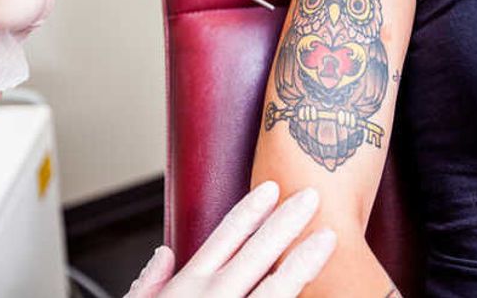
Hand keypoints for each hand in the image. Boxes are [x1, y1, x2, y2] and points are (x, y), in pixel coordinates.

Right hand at [125, 182, 335, 297]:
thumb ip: (149, 283)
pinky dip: (294, 297)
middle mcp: (211, 297)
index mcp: (188, 286)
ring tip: (326, 238)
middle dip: (286, 222)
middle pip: (256, 252)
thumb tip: (163, 254)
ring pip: (274, 288)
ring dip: (302, 261)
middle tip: (312, 196)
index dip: (250, 210)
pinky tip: (318, 294)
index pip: (224, 237)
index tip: (272, 189)